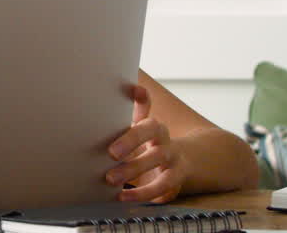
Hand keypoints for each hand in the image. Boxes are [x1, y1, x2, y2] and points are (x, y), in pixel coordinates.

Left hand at [105, 84, 187, 202]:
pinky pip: (163, 185)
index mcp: (150, 124)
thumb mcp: (135, 132)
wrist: (183, 162)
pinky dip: (143, 193)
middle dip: (130, 139)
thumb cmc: (147, 146)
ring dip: (133, 168)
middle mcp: (162, 136)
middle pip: (150, 130)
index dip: (141, 98)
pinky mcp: (176, 177)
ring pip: (157, 157)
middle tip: (110, 153)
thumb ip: (121, 121)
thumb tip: (103, 100)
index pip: (145, 106)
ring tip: (110, 179)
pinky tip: (124, 197)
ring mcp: (172, 156)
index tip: (134, 89)